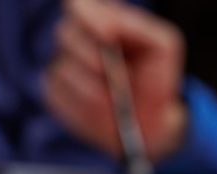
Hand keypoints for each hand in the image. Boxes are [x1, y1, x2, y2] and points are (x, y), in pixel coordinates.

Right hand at [46, 0, 187, 160]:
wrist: (147, 119)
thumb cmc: (154, 77)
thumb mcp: (162, 47)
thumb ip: (136, 27)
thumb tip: (105, 28)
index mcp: (100, 17)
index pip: (78, 5)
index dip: (88, 17)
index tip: (108, 36)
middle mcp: (75, 36)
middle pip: (67, 34)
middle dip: (95, 58)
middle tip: (120, 79)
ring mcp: (60, 62)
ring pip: (64, 70)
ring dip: (95, 88)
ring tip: (117, 100)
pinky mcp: (53, 91)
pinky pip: (59, 94)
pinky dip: (85, 105)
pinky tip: (102, 110)